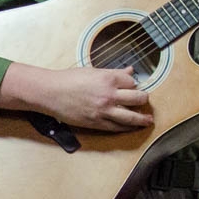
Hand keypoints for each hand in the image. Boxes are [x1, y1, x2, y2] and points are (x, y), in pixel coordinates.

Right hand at [0, 63, 153, 131]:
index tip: (132, 86)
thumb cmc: (68, 80)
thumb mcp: (92, 71)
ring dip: (143, 119)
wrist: (50, 92)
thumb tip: (129, 71)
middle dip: (144, 99)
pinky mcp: (97, 122)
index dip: (133, 84)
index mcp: (108, 79)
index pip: (132, 82)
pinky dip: (127, 128)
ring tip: (148, 120)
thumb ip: (113, 73)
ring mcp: (104, 110)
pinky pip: (118, 127)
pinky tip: (132, 127)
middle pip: (138, 98)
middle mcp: (109, 95)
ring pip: (132, 117)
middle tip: (144, 101)